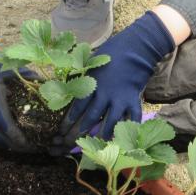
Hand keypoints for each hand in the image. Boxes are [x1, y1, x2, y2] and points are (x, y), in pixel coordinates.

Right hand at [0, 24, 34, 152]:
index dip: (19, 136)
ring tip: (33, 147)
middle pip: (1, 137)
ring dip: (14, 146)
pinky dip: (9, 140)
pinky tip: (23, 140)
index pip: (4, 124)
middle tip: (38, 148)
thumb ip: (30, 76)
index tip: (33, 141)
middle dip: (20, 146)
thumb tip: (50, 85)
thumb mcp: (12, 66)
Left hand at [50, 11, 174, 153]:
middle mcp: (105, 94)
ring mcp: (120, 99)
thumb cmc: (111, 52)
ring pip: (109, 123)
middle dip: (77, 133)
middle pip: (89, 118)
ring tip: (94, 146)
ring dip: (100, 135)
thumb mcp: (92, 62)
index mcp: (92, 84)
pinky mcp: (134, 100)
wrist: (135, 48)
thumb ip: (82, 77)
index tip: (60, 132)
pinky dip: (129, 129)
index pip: (77, 107)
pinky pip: (132, 118)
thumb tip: (68, 88)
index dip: (67, 122)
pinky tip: (124, 139)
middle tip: (68, 144)